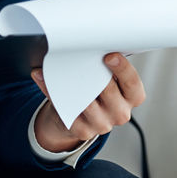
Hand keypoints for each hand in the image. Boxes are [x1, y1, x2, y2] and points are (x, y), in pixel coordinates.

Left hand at [31, 53, 145, 152]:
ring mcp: (103, 124)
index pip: (132, 83)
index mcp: (132, 97)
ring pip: (88, 103)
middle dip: (96, 74)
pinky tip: (44, 79)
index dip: (123, 69)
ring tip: (61, 68)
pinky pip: (67, 111)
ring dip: (72, 84)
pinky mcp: (83, 131)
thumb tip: (90, 46)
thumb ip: (106, 65)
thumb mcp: (110, 78)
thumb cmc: (99, 90)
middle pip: (110, 92)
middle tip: (83, 60)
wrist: (83, 116)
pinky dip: (53, 93)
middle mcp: (120, 113)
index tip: (110, 55)